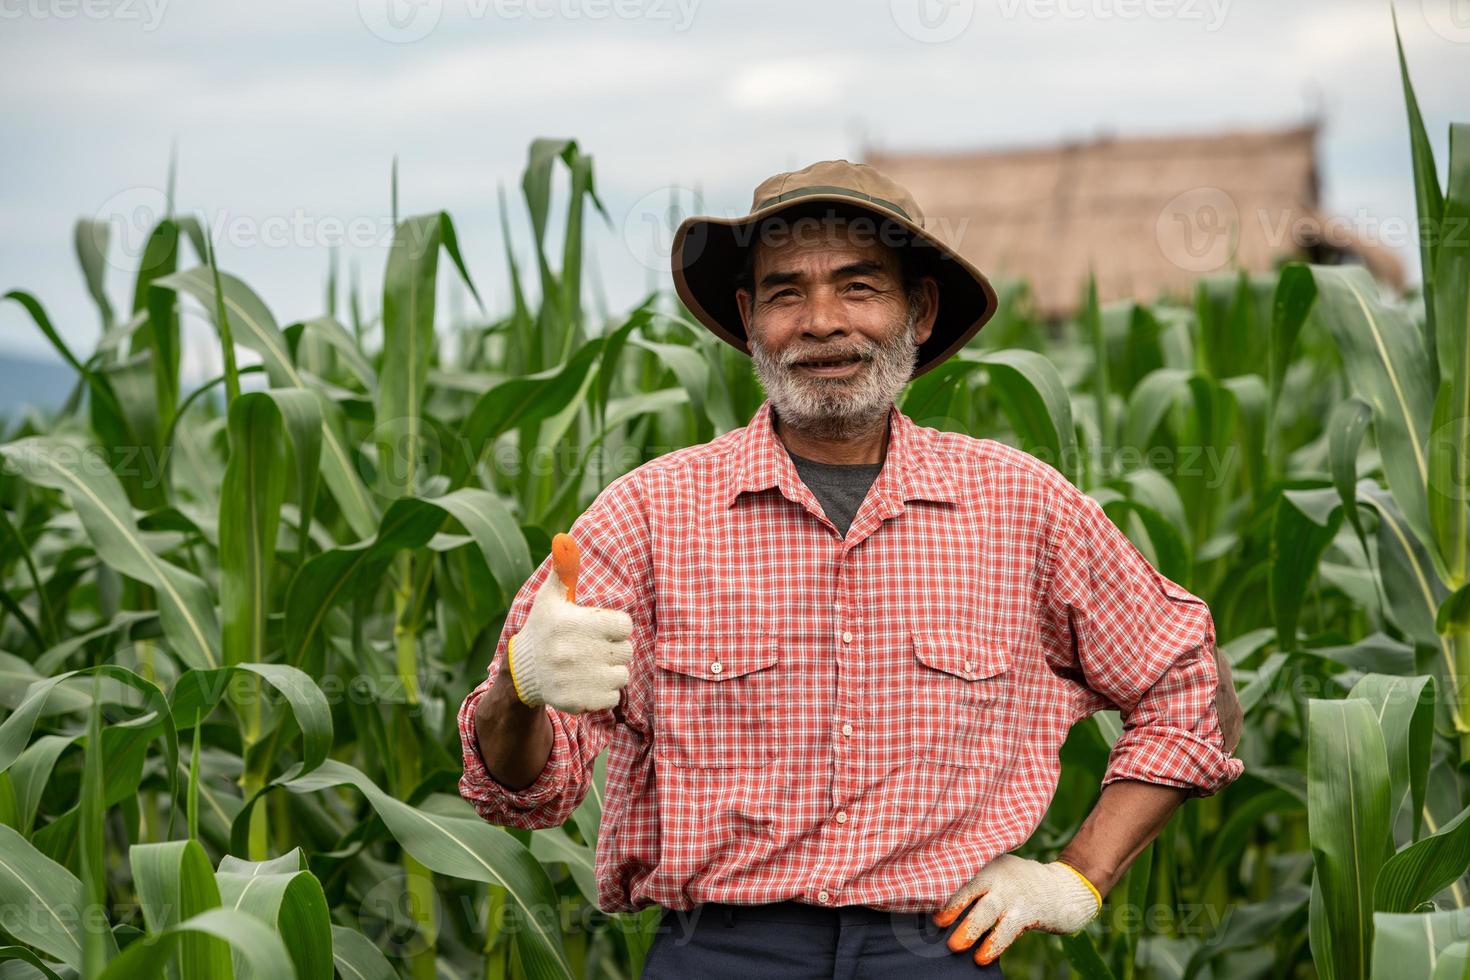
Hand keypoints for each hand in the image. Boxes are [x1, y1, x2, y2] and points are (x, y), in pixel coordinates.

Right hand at [506, 534, 633, 713]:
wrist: (520, 674)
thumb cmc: (543, 629)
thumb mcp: (550, 598)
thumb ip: (563, 570)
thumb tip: (565, 539)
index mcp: (573, 623)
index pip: (624, 625)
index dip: (615, 627)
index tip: (601, 629)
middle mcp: (574, 651)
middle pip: (626, 651)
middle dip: (614, 649)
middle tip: (594, 648)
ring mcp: (576, 679)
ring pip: (622, 675)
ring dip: (611, 671)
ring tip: (591, 666)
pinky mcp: (578, 702)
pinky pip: (613, 697)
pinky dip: (605, 693)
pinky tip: (587, 683)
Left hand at [930, 854, 1100, 964]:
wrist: (1065, 890)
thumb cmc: (1020, 886)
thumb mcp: (997, 875)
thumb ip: (973, 884)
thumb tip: (936, 908)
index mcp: (985, 863)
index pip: (958, 870)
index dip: (939, 884)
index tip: (919, 897)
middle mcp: (998, 874)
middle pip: (969, 886)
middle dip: (951, 904)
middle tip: (936, 921)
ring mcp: (1013, 892)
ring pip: (987, 910)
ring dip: (970, 928)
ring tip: (954, 945)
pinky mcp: (1028, 911)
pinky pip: (1007, 930)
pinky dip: (993, 944)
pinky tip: (982, 956)